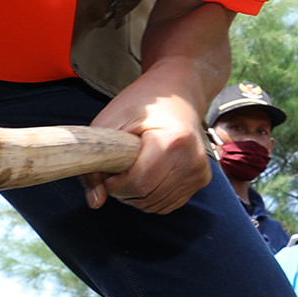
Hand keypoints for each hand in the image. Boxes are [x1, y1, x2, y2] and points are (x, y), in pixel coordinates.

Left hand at [82, 83, 210, 214]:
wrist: (179, 92)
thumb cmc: (142, 102)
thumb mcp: (110, 122)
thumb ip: (96, 163)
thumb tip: (95, 202)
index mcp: (173, 141)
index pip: (139, 183)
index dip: (116, 185)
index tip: (108, 172)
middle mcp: (192, 159)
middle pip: (148, 197)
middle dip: (125, 191)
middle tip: (119, 170)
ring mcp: (200, 170)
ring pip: (157, 205)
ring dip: (138, 195)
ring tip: (133, 169)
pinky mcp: (202, 178)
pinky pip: (169, 203)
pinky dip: (152, 196)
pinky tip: (148, 175)